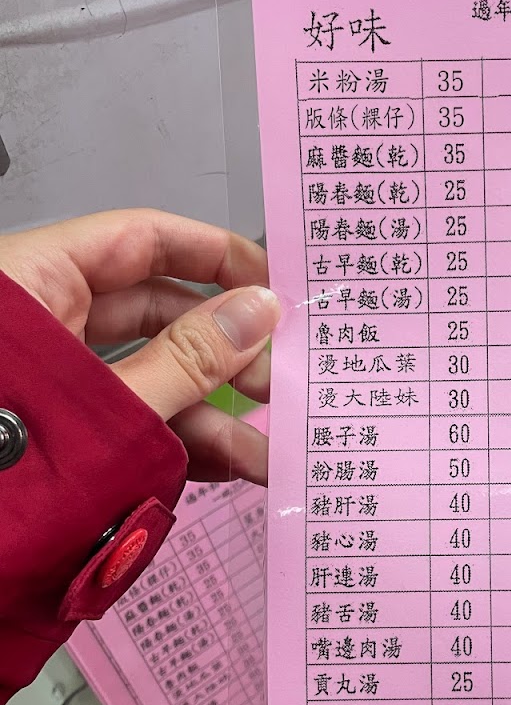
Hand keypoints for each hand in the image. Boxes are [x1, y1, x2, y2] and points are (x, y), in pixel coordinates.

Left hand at [0, 209, 279, 484]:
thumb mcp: (109, 404)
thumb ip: (188, 358)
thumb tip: (259, 313)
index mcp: (35, 281)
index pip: (142, 239)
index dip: (214, 255)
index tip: (275, 282)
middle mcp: (47, 321)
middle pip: (158, 312)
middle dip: (228, 350)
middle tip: (281, 377)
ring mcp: (56, 381)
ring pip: (152, 375)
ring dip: (215, 412)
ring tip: (268, 447)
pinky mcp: (65, 432)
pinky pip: (134, 421)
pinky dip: (182, 442)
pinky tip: (230, 464)